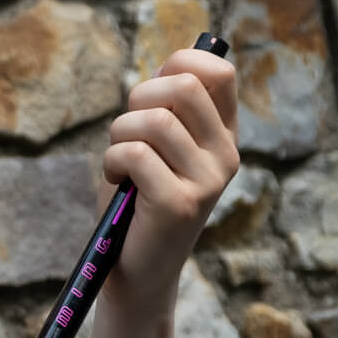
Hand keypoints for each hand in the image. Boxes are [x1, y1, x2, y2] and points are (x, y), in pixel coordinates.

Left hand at [100, 47, 239, 316]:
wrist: (136, 273)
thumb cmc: (136, 205)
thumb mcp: (156, 149)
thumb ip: (165, 109)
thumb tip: (169, 64)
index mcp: (223, 136)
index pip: (220, 71)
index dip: (178, 64)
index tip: (151, 95)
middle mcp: (225, 155)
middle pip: (184, 85)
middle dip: (139, 98)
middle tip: (126, 131)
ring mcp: (207, 181)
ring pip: (155, 120)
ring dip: (119, 133)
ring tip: (117, 161)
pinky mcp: (179, 203)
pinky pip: (136, 154)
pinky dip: (112, 160)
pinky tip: (115, 180)